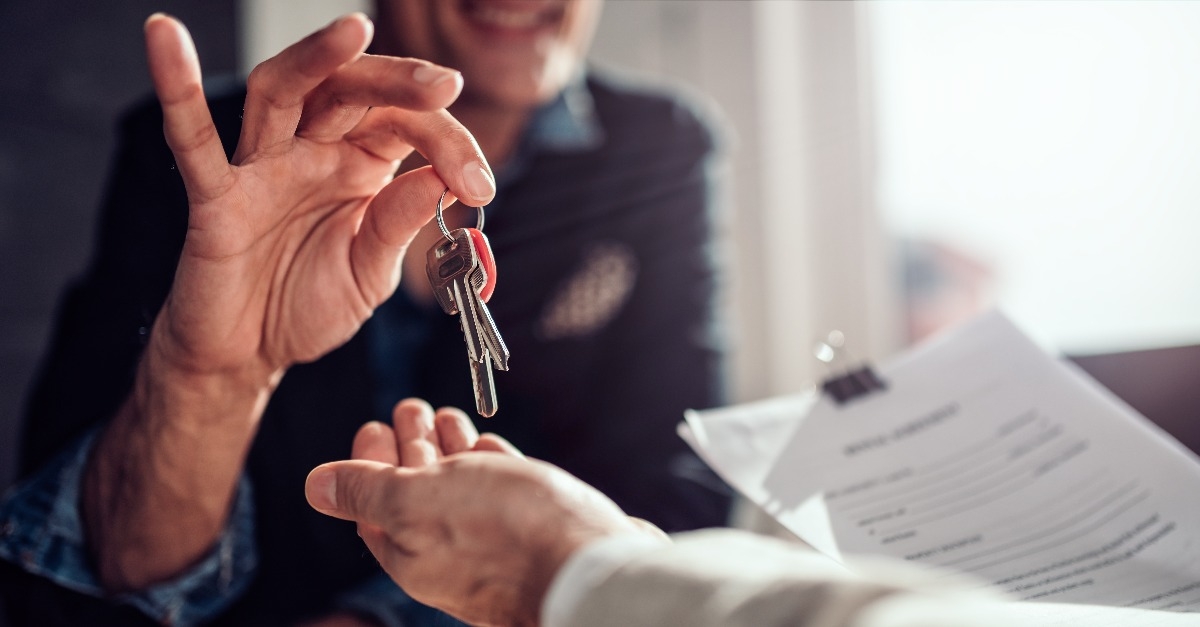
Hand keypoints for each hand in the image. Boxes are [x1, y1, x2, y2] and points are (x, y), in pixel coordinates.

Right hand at [82, 14, 494, 591]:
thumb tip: (440, 179)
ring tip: (354, 30)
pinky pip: (193, 139)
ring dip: (318, 58)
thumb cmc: (307, 305)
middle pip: (352, 91)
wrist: (249, 356)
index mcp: (361, 167)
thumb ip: (398, 225)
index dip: (450, 145)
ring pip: (283, 90)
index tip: (480, 186)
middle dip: (401, 83)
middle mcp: (313, 153)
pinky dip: (176, 88)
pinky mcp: (216, 196)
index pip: (408, 128)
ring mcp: (262, 167)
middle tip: (444, 84)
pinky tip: (163, 35)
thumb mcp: (370, 273)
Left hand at [306, 433, 663, 625]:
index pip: (373, 504)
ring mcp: (494, 542)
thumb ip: (368, 491)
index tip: (372, 423)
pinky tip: (488, 445)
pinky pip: (502, 493)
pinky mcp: (535, 529)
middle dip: (411, 445)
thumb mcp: (417, 502)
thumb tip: (315, 486)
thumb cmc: (503, 534)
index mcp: (410, 552)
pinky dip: (489, 465)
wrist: (591, 567)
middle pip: (417, 493)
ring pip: (462, 489)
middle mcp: (448, 552)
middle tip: (408, 405)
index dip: (367, 462)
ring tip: (446, 415)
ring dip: (450, 449)